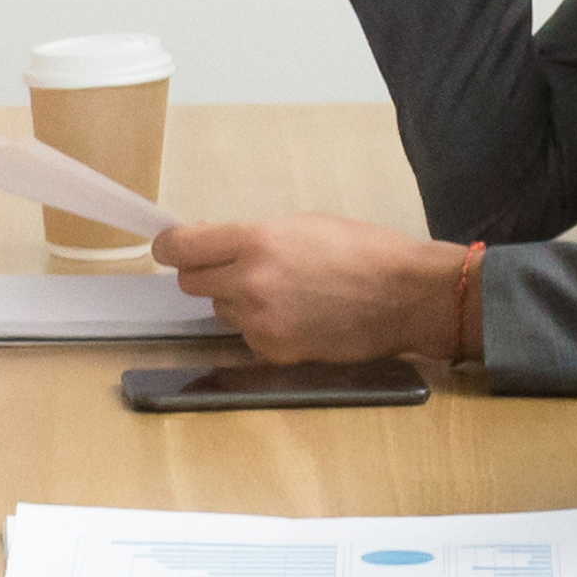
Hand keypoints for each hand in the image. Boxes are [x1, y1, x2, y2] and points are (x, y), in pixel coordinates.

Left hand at [146, 212, 474, 363]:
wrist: (407, 295)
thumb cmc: (363, 251)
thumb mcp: (301, 225)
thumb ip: (248, 236)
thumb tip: (206, 240)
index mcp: (255, 241)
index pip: (179, 248)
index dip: (170, 246)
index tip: (170, 247)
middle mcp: (249, 283)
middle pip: (191, 282)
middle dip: (206, 272)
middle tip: (236, 267)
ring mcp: (260, 322)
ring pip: (219, 310)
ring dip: (236, 300)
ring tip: (283, 292)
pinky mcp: (274, 352)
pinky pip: (246, 336)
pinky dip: (261, 328)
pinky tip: (296, 317)